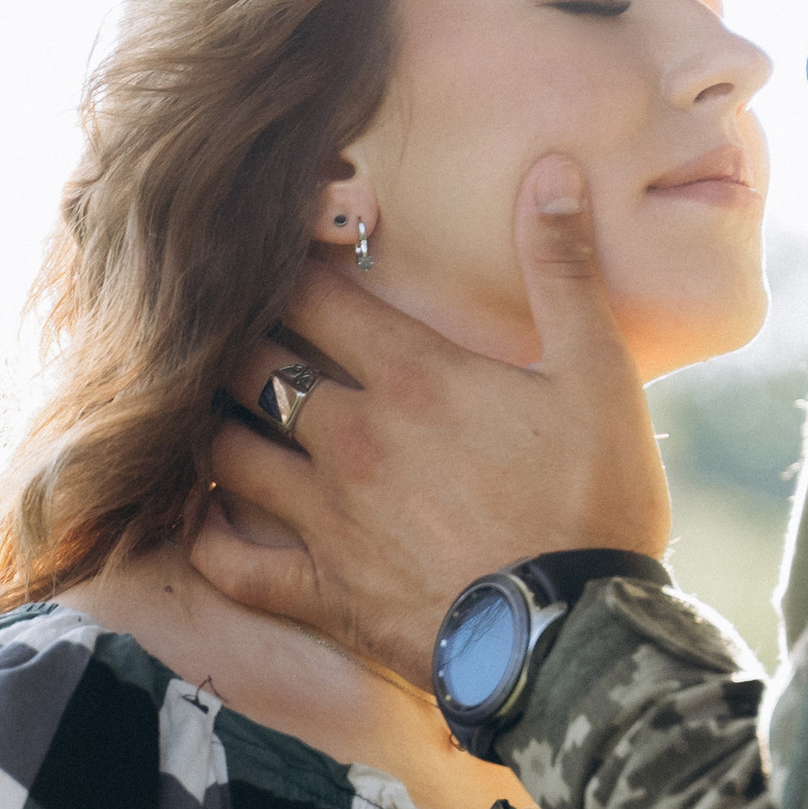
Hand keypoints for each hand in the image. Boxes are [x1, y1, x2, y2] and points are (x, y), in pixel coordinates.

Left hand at [196, 158, 670, 686]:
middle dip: (237, 337)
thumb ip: (564, 269)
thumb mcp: (598, 375)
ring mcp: (325, 518)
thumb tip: (552, 168)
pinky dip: (209, 539)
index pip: (308, 289)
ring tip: (223, 414)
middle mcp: (349, 437)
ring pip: (223, 452)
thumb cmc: (593, 504)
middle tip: (241, 329)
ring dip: (216, 427)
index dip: (287, 260)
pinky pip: (229, 563)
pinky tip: (211, 521)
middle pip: (247, 361)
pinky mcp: (321, 593)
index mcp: (410, 375)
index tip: (286, 252)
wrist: (577, 640)